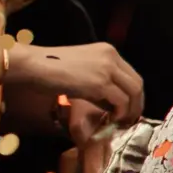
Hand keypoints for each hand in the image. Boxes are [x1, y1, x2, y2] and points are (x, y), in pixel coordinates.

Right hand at [1, 41, 143, 145]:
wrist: (35, 65)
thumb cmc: (50, 68)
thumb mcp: (82, 70)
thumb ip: (99, 80)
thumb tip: (110, 102)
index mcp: (107, 51)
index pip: (131, 74)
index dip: (133, 93)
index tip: (130, 107)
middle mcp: (111, 57)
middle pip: (137, 83)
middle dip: (137, 103)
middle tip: (130, 118)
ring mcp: (107, 69)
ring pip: (133, 92)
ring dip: (131, 110)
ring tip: (121, 121)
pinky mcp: (100, 83)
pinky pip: (121, 101)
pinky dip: (120, 112)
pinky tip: (111, 119)